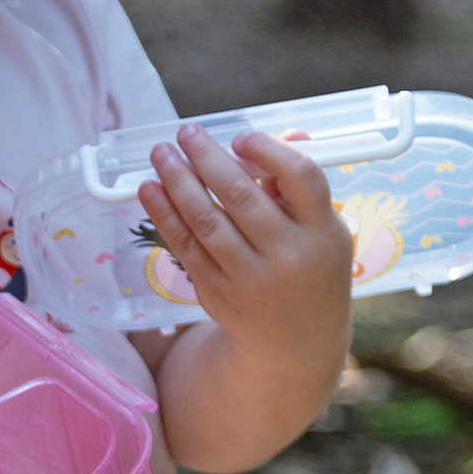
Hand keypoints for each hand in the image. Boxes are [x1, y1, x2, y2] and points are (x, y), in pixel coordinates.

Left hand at [136, 125, 352, 355]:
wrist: (297, 340)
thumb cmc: (309, 267)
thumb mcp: (321, 228)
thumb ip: (298, 183)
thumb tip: (288, 133)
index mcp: (322, 230)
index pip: (302, 178)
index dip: (269, 150)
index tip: (240, 138)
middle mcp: (288, 254)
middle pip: (242, 196)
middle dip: (207, 158)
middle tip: (185, 133)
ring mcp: (251, 277)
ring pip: (207, 221)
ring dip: (177, 182)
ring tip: (160, 153)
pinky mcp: (219, 292)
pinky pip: (186, 247)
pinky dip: (165, 215)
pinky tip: (150, 189)